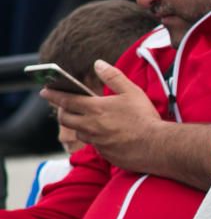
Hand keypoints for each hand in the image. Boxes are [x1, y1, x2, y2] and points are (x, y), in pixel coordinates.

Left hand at [40, 59, 164, 170]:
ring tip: (87, 121)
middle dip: (63, 111)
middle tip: (66, 107)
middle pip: (67, 119)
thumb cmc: (145, 117)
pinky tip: (106, 135)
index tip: (44, 91)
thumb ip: (113, 77)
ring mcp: (97, 142)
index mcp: (96, 108)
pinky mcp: (105, 154)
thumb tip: (98, 63)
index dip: (54, 94)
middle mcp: (91, 126)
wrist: (157, 146)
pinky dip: (95, 139)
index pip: (67, 100)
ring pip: (79, 133)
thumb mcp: (132, 92)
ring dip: (79, 126)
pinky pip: (94, 146)